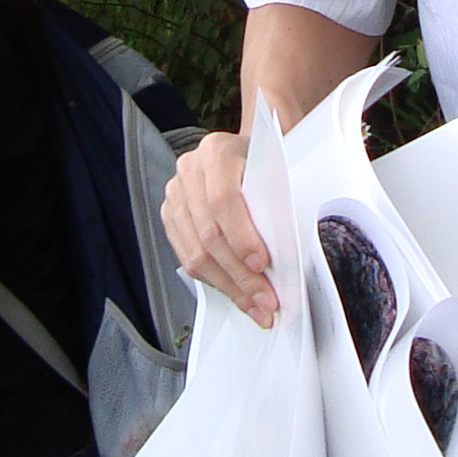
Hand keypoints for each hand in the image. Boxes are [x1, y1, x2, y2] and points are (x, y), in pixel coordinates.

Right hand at [162, 130, 282, 325]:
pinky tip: (236, 293)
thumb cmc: (262, 164)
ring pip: (196, 253)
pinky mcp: (171, 218)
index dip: (242, 236)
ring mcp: (176, 195)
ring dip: (229, 285)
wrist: (242, 155)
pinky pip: (188, 259)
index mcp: (216, 152)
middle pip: (209, 234)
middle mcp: (189, 171)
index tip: (262, 264)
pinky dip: (215, 282)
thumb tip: (286, 252)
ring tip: (254, 304)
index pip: (223, 199)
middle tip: (265, 298)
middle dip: (240, 274)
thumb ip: (276, 201)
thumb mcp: (274, 171)